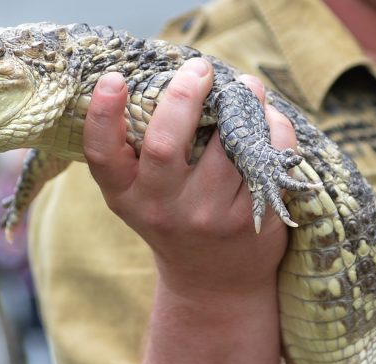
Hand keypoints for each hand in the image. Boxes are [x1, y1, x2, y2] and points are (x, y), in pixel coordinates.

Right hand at [83, 58, 295, 298]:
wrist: (214, 282)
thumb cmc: (174, 219)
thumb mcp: (142, 195)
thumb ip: (141, 151)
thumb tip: (173, 78)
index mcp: (126, 196)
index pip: (102, 155)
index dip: (103, 114)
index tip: (115, 78)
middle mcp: (162, 208)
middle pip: (164, 143)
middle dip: (184, 94)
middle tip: (200, 69)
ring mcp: (207, 216)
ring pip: (228, 142)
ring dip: (244, 101)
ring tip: (247, 88)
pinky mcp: (249, 218)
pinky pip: (268, 156)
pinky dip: (273, 127)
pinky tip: (267, 120)